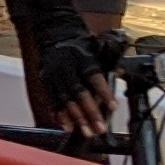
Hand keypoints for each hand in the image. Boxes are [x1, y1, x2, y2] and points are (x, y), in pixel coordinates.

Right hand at [23, 0, 114, 136]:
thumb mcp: (95, 47)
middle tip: (100, 128)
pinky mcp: (45, 82)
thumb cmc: (79, 43)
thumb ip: (106, 62)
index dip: (104, 93)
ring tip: (86, 132)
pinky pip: (52, 101)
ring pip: (65, 100)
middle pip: (79, 93)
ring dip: (76, 119)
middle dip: (90, 113)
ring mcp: (54, 75)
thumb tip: (120, 76)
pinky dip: (59, 115)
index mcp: (82, 57)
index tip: (113, 107)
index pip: (94, 77)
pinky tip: (67, 127)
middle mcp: (67, 67)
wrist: (53, 33)